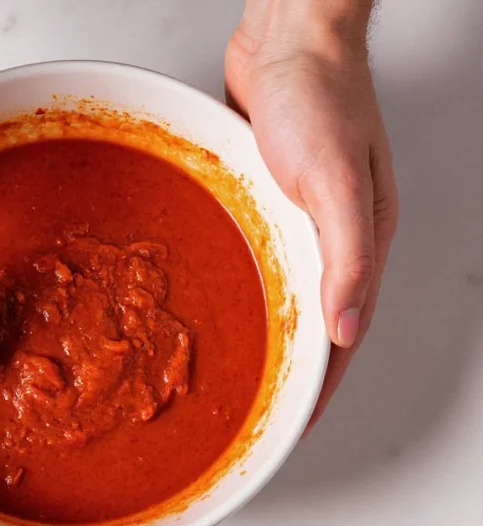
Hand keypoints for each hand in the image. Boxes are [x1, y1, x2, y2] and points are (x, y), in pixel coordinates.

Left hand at [225, 0, 398, 432]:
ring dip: (265, 331)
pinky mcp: (268, 199)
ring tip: (237, 368)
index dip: (319, 386)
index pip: (343, 336)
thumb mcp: (337, 182)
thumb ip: (346, 259)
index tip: (292, 425)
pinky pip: (259, 257)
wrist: (290, 40)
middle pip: (312, 322)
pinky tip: (225, 299)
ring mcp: (299, 219)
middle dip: (290, 371)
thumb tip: (347, 332)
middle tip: (257, 409)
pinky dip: (246, 287)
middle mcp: (332, 238)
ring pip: (283, 293)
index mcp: (360, 242)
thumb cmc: (320, 97)